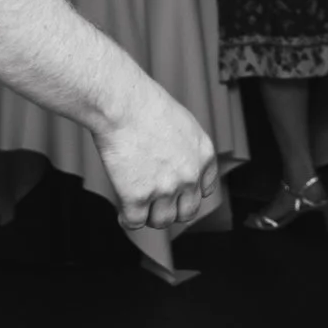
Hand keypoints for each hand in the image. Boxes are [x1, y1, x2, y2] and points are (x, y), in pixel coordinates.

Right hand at [94, 77, 221, 230]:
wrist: (123, 105)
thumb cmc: (145, 105)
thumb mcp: (183, 123)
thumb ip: (186, 148)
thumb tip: (176, 162)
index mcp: (203, 156)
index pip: (205, 190)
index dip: (188, 194)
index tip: (176, 193)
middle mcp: (189, 175)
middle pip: (187, 212)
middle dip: (172, 209)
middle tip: (156, 203)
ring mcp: (165, 188)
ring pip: (162, 221)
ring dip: (150, 216)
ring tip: (139, 206)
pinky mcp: (138, 196)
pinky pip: (135, 222)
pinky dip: (127, 220)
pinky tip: (123, 212)